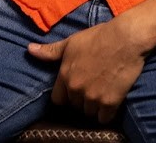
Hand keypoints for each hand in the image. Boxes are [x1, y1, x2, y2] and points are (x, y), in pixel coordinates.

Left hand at [27, 18, 145, 123]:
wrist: (126, 38)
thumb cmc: (99, 36)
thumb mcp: (72, 42)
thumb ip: (50, 51)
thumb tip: (29, 49)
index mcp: (65, 75)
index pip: (57, 99)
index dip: (66, 94)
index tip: (75, 88)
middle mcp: (76, 89)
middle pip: (74, 106)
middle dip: (81, 99)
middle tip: (92, 85)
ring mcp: (93, 97)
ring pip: (89, 113)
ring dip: (94, 106)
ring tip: (102, 91)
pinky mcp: (110, 102)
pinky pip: (104, 118)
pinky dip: (107, 113)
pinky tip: (111, 99)